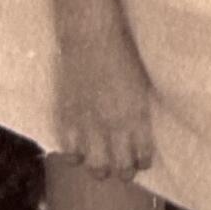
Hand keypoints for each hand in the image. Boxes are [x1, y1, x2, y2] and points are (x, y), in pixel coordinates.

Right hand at [55, 27, 153, 179]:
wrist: (91, 37)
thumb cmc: (122, 54)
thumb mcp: (140, 86)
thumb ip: (139, 112)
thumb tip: (139, 131)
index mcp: (137, 116)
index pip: (143, 155)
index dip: (142, 162)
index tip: (141, 161)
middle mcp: (115, 125)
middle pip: (121, 168)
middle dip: (123, 172)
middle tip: (121, 169)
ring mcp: (89, 124)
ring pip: (95, 166)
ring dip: (98, 168)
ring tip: (98, 165)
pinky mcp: (67, 117)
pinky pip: (69, 151)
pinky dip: (73, 155)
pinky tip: (77, 153)